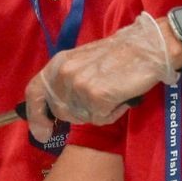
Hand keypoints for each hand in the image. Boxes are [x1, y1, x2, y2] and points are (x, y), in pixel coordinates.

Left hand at [24, 13, 179, 139]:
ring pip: (82, 117)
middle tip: (100, 98)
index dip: (35, 116)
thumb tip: (58, 109)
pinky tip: (121, 96)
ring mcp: (79, 85)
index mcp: (59, 63)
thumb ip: (67, 82)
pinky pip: (100, 119)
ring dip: (99, 112)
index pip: (34, 92)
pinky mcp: (96, 96)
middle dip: (79, 113)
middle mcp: (64, 73)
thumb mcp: (83, 62)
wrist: (147, 47)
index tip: (43, 133)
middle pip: (62, 112)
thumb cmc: (119, 55)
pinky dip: (112, 113)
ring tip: (113, 93)